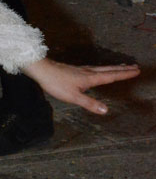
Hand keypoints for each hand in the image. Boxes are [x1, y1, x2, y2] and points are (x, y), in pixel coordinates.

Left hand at [22, 58, 139, 114]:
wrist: (42, 70)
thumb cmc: (56, 83)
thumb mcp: (73, 97)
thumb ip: (89, 103)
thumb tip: (106, 111)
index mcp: (91, 78)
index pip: (112, 76)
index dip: (125, 74)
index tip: (137, 71)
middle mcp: (88, 72)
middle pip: (109, 70)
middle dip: (123, 69)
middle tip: (135, 67)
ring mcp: (82, 70)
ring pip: (102, 68)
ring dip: (114, 68)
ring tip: (122, 67)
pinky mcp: (75, 70)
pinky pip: (95, 69)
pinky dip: (103, 69)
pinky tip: (99, 71)